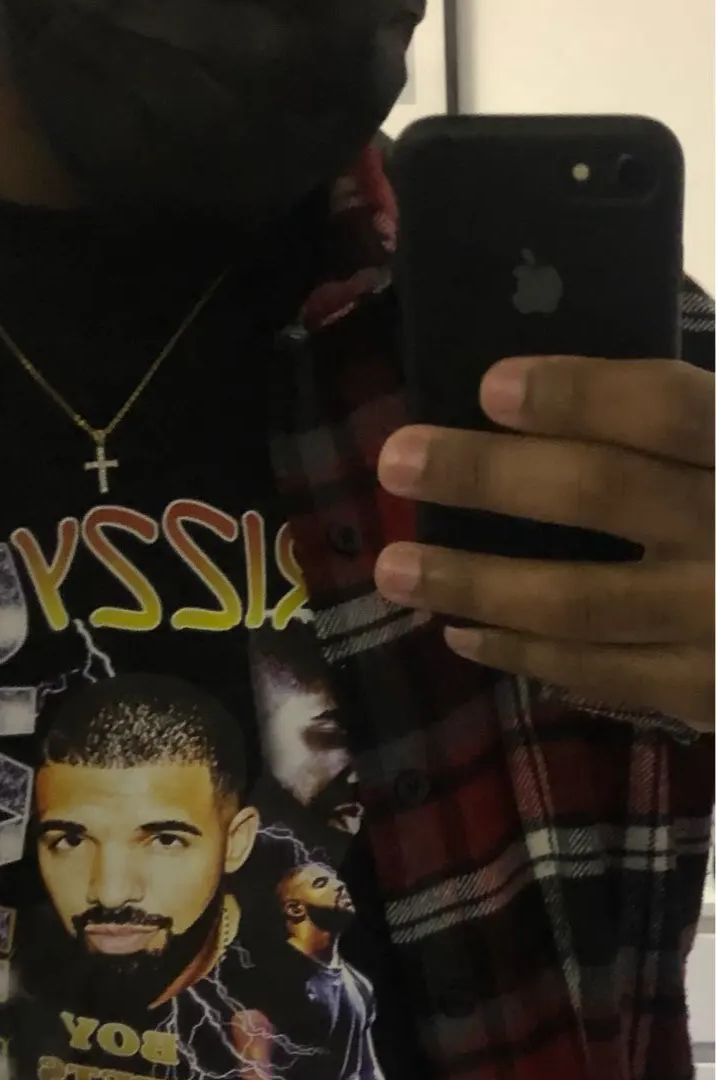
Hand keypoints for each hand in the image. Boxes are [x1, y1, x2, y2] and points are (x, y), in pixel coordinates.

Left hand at [375, 357, 713, 730]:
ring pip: (578, 601)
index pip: (668, 410)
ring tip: (395, 568)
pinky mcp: (708, 694)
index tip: (492, 385)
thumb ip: (699, 431)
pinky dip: (522, 654)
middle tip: (397, 458)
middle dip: (489, 474)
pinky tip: (464, 634)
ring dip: (473, 582)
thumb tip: (560, 396)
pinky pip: (598, 672)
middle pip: (602, 492)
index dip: (578, 394)